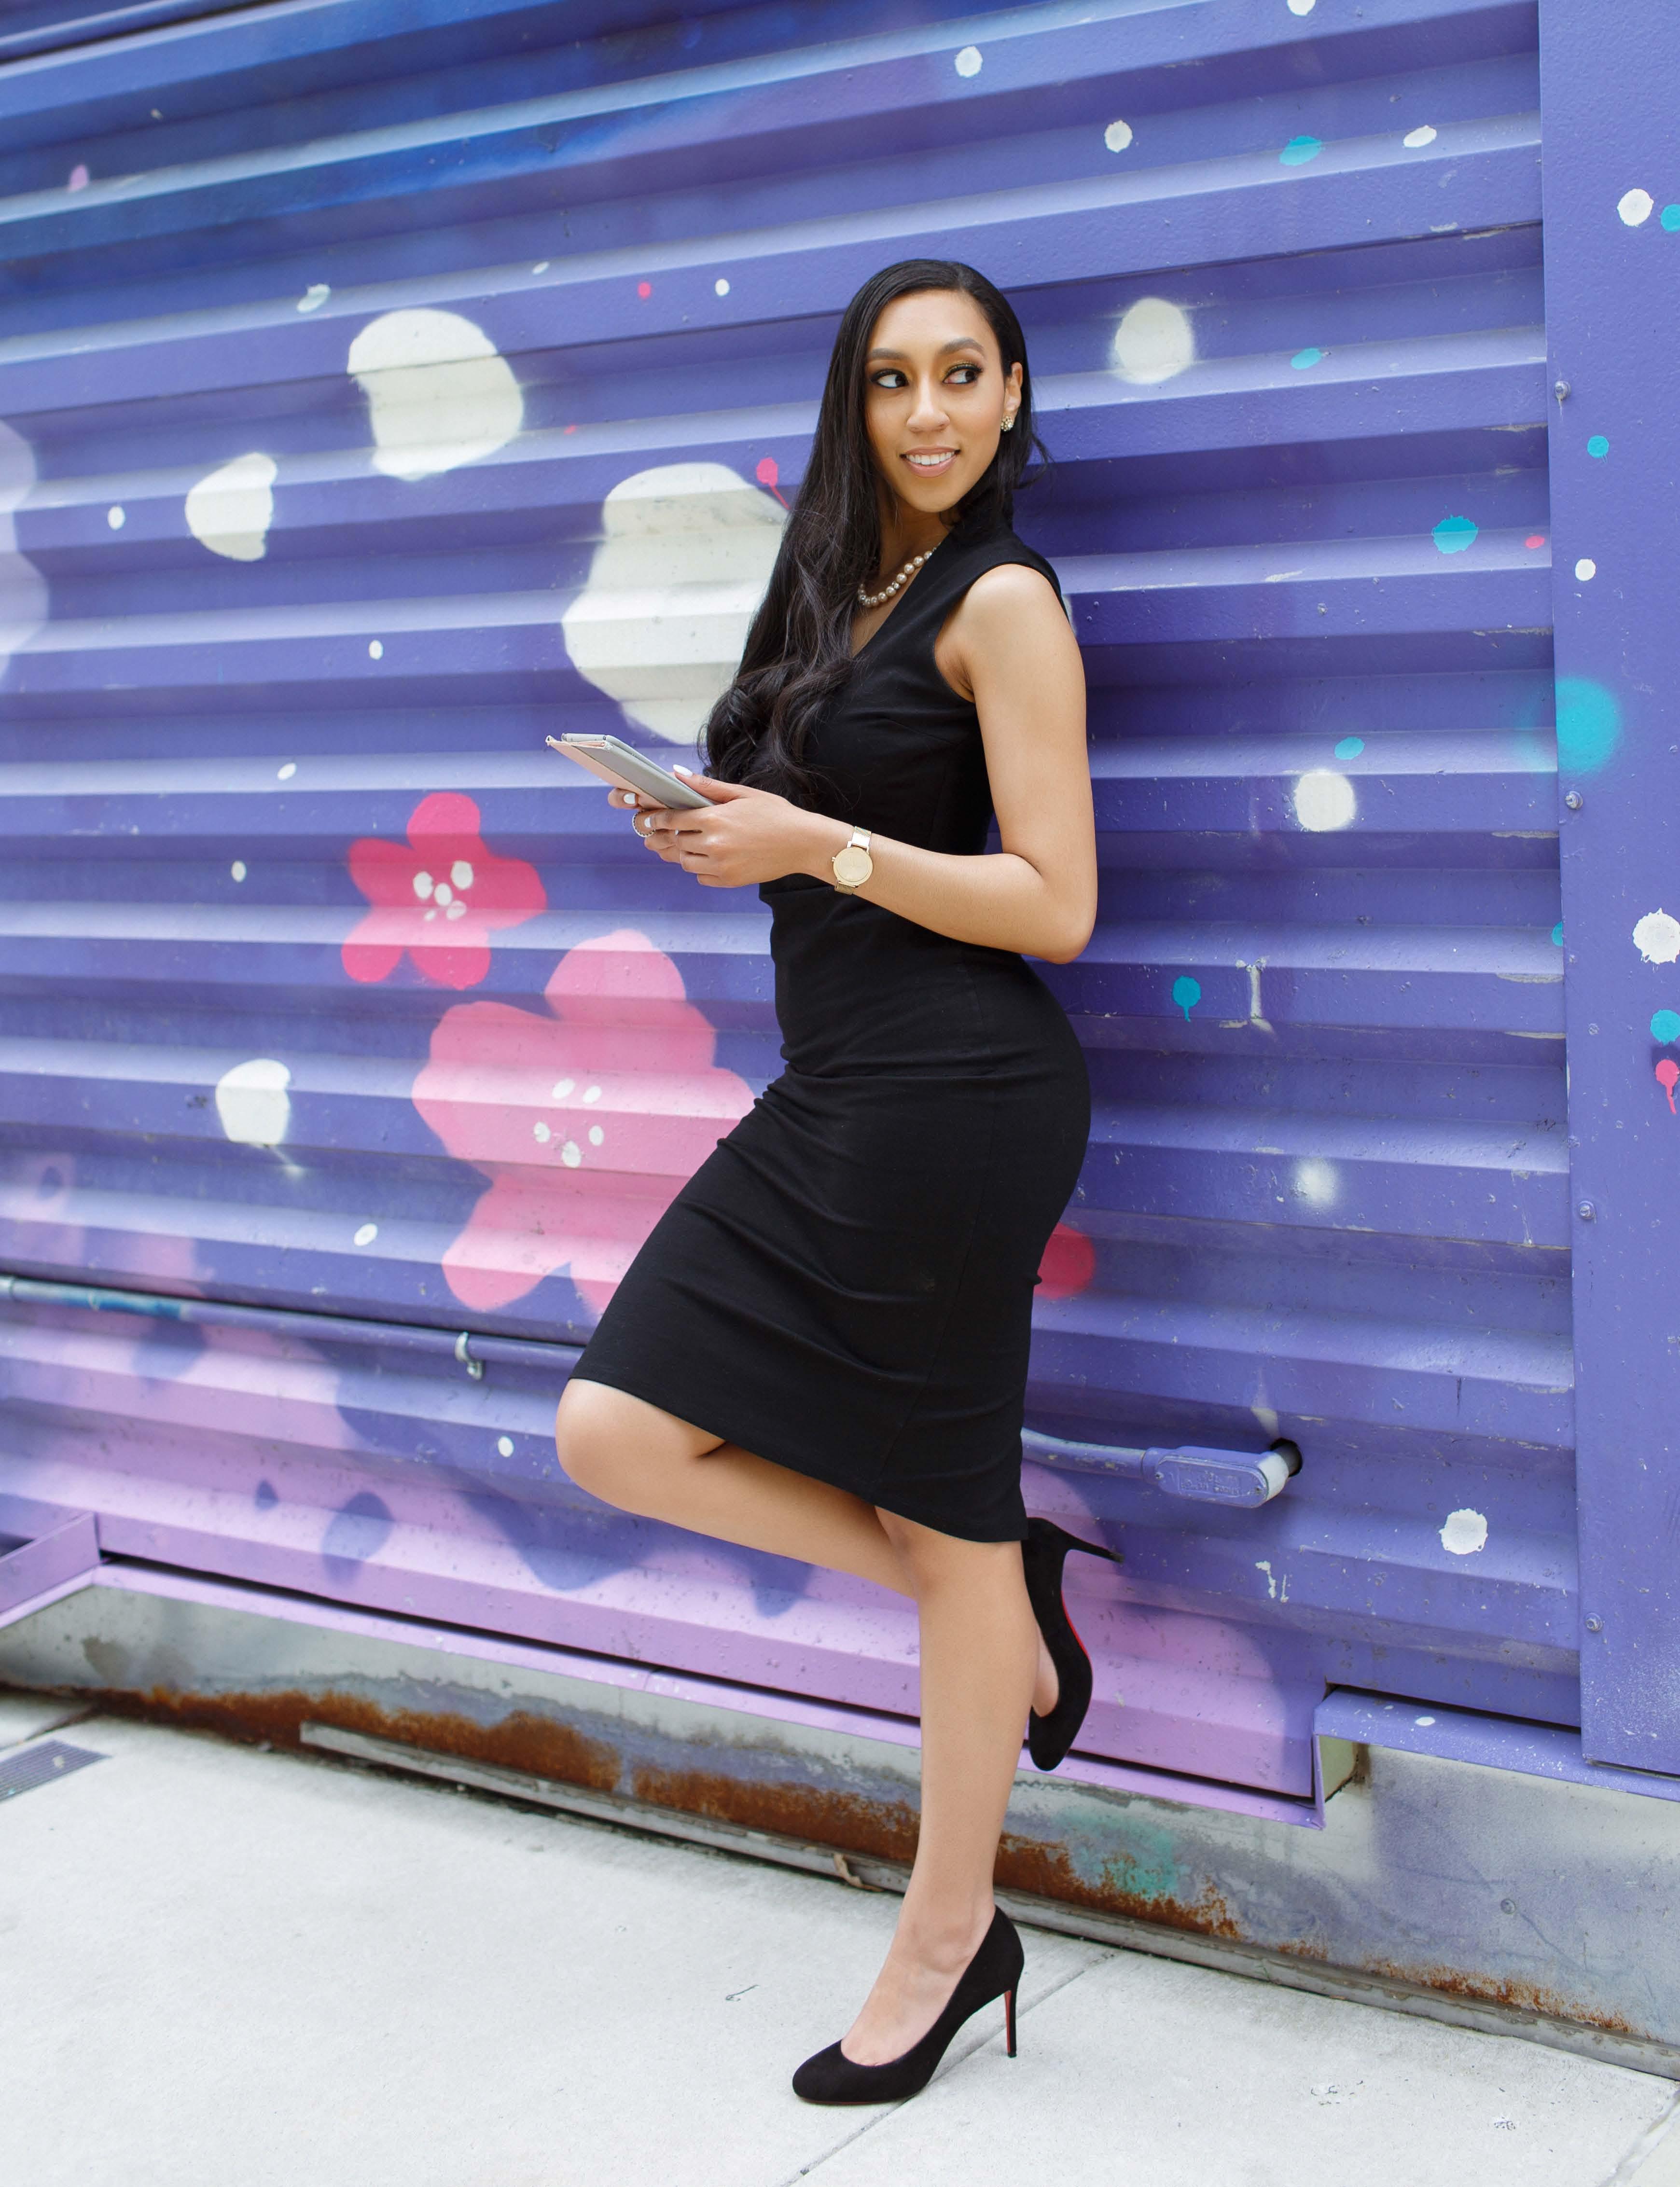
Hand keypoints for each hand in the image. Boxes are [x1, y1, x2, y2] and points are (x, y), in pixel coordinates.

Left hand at [610, 771, 841, 887]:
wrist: (803, 842)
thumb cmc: (775, 814)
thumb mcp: (742, 793)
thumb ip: (707, 787)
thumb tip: (677, 774)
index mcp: (713, 819)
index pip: (671, 820)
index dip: (655, 819)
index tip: (648, 818)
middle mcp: (713, 845)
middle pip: (673, 843)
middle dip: (663, 837)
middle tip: (656, 835)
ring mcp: (720, 866)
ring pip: (684, 862)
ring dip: (680, 853)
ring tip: (684, 845)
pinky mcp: (729, 880)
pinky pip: (701, 877)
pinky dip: (699, 868)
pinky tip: (706, 859)